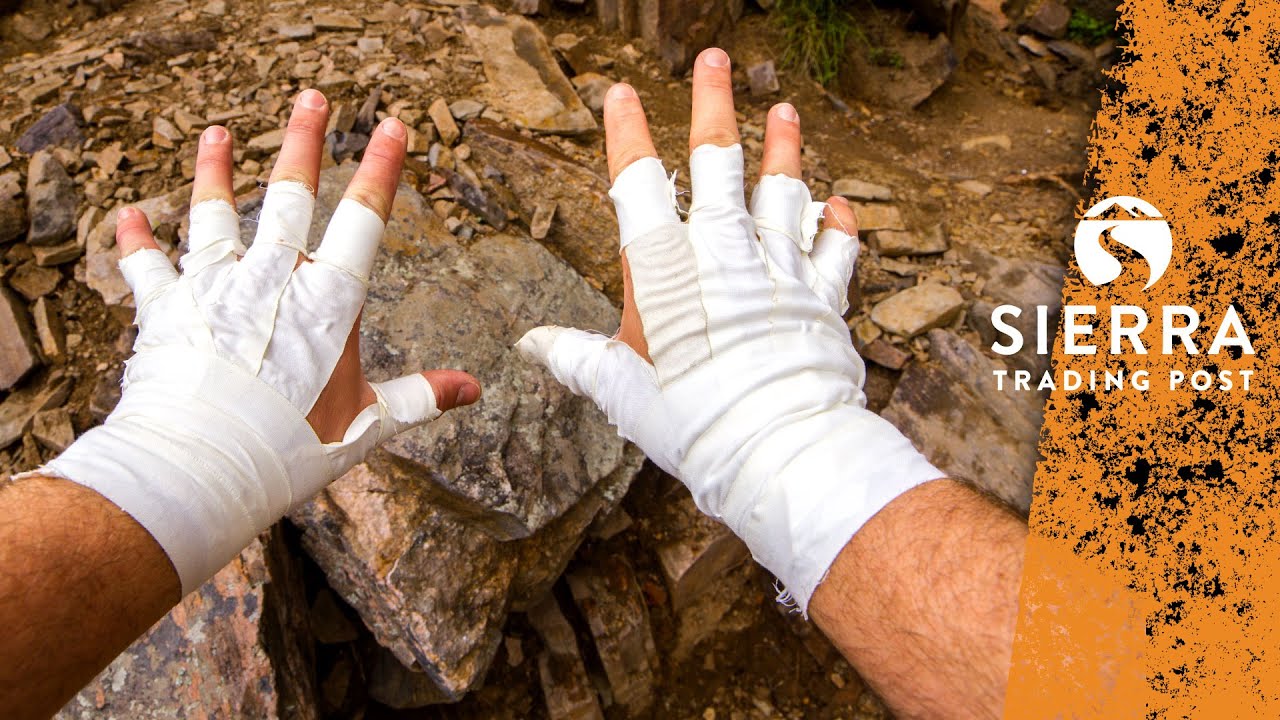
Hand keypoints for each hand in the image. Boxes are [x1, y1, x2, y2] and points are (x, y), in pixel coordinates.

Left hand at [42, 90, 479, 593]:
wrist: (202, 465)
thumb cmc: (291, 447)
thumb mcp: (367, 424)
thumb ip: (419, 397)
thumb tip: (473, 390)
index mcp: (329, 299)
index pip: (365, 218)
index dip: (382, 168)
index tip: (392, 126)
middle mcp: (273, 276)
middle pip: (291, 192)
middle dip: (304, 139)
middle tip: (312, 97)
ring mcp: (215, 285)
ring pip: (216, 212)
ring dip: (216, 169)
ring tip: (218, 134)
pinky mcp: (166, 306)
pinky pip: (149, 264)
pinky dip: (138, 239)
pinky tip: (130, 215)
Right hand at [518, 49, 942, 609]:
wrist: (778, 450)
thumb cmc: (692, 425)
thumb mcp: (623, 393)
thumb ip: (579, 359)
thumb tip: (530, 346)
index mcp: (667, 272)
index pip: (639, 187)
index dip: (627, 136)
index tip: (621, 95)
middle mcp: (724, 255)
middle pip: (719, 163)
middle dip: (714, 105)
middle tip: (715, 59)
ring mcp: (778, 271)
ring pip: (782, 191)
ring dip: (784, 148)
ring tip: (785, 110)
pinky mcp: (821, 298)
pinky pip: (835, 250)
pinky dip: (839, 226)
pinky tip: (841, 205)